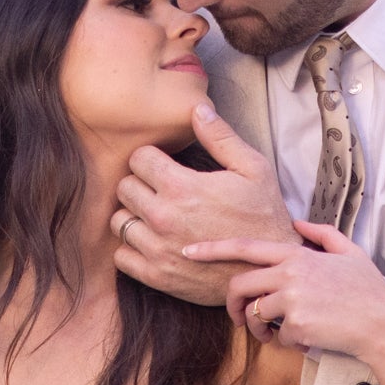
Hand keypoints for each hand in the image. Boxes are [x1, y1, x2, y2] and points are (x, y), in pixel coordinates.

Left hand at [111, 100, 293, 307]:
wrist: (266, 267)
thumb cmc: (263, 215)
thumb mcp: (253, 169)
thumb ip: (221, 137)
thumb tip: (197, 108)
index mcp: (183, 187)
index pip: (138, 159)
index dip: (150, 159)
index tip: (163, 166)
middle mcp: (163, 217)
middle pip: (124, 188)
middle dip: (139, 184)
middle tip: (159, 190)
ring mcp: (157, 249)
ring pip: (118, 221)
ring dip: (133, 216)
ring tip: (154, 216)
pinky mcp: (156, 276)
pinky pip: (121, 256)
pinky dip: (131, 248)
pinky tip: (152, 241)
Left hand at [201, 221, 384, 362]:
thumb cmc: (370, 291)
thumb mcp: (350, 253)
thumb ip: (322, 234)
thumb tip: (298, 221)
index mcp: (298, 254)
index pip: (246, 246)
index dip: (213, 248)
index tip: (188, 251)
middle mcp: (291, 272)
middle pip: (239, 285)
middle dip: (233, 305)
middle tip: (240, 319)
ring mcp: (292, 298)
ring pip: (254, 314)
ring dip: (261, 329)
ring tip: (280, 333)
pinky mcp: (295, 325)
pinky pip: (276, 337)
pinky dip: (288, 344)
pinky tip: (310, 340)